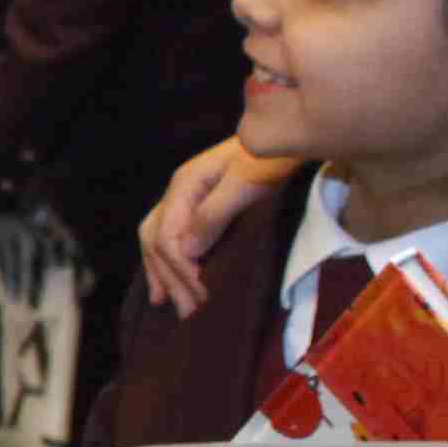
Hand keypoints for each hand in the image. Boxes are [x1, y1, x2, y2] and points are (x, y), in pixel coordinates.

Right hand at [138, 138, 299, 316]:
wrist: (291, 135)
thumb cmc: (274, 157)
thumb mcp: (249, 182)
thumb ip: (215, 213)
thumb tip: (187, 251)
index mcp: (185, 185)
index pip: (168, 236)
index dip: (182, 269)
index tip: (202, 294)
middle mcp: (178, 192)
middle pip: (156, 240)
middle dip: (169, 277)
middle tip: (186, 311)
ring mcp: (187, 197)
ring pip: (157, 239)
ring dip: (163, 273)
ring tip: (167, 303)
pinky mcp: (200, 204)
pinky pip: (172, 236)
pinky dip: (169, 261)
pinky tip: (172, 278)